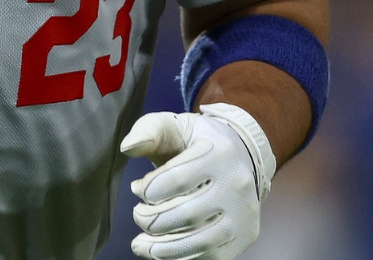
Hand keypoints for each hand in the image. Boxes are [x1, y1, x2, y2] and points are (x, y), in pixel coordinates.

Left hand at [120, 103, 275, 259]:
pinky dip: (178, 257)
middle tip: (138, 214)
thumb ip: (149, 131)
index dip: (147, 190)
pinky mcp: (244, 236)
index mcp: (219, 153)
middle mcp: (237, 184)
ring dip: (160, 247)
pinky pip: (208, 257)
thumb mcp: (174, 126)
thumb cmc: (198, 142)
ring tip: (140, 242)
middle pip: (184, 214)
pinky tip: (160, 250)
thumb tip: (128, 147)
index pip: (175, 179)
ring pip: (196, 241)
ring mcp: (243, 214)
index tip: (138, 188)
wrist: (242, 155)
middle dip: (149, 219)